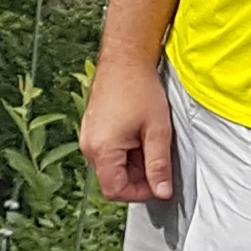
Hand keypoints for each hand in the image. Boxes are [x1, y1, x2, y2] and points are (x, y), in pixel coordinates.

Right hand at [81, 62, 176, 202]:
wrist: (125, 58)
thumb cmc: (140, 89)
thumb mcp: (158, 131)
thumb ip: (159, 165)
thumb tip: (162, 192)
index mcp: (102, 150)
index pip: (116, 191)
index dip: (140, 192)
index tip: (158, 182)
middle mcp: (89, 146)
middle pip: (113, 179)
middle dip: (138, 175)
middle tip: (157, 154)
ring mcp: (88, 137)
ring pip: (112, 165)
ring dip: (133, 161)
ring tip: (149, 138)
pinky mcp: (92, 129)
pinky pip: (108, 151)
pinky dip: (126, 149)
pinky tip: (139, 131)